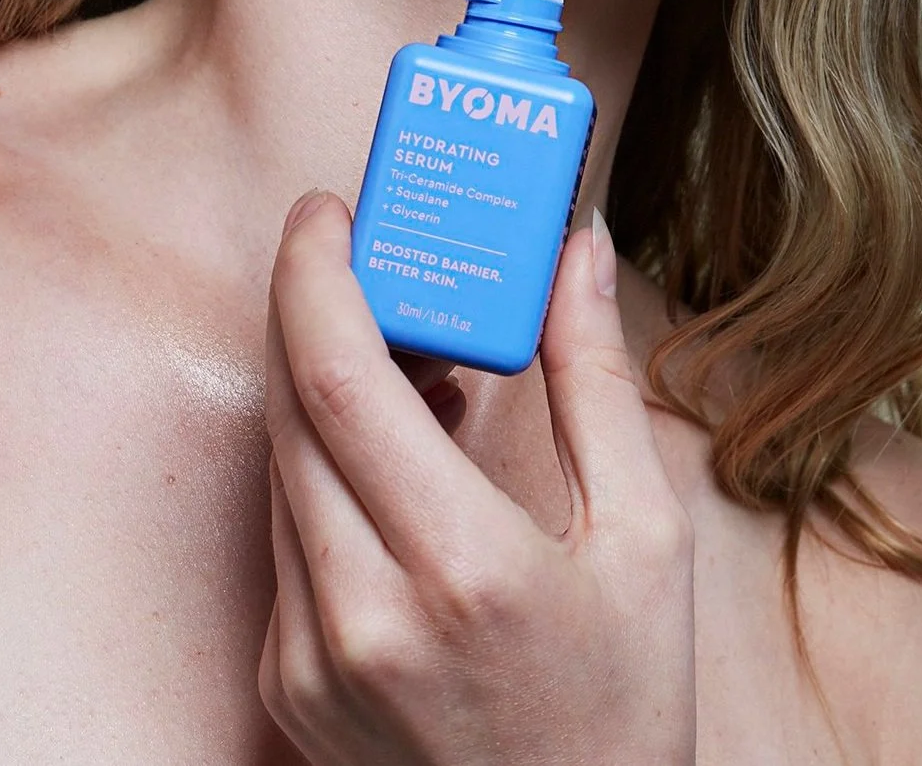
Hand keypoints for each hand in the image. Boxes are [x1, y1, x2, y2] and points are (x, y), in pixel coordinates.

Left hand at [261, 191, 696, 765]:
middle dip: (311, 305)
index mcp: (461, 568)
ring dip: (317, 383)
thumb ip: (593, 380)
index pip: (337, 378)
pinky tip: (388, 451)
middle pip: (287, 406)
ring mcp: (309, 660)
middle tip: (363, 250)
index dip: (315, 273)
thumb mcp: (643, 541)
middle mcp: (361, 616)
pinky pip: (280, 534)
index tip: (327, 208)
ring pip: (278, 466)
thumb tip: (572, 249)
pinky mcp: (285, 686)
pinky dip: (319, 465)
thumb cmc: (624, 711)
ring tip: (404, 351)